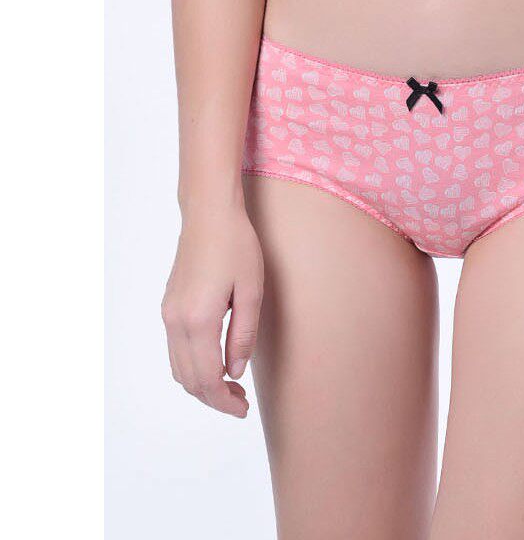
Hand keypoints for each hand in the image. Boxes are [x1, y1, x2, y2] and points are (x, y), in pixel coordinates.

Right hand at [161, 206, 263, 417]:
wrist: (209, 215)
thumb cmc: (237, 247)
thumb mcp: (252, 292)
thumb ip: (243, 335)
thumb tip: (235, 372)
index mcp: (198, 320)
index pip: (206, 378)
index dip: (223, 401)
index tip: (243, 411)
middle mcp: (176, 321)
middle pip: (188, 379)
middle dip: (214, 398)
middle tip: (241, 405)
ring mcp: (168, 314)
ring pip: (178, 368)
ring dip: (202, 385)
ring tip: (232, 387)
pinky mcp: (169, 307)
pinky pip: (175, 350)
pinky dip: (192, 367)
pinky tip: (216, 364)